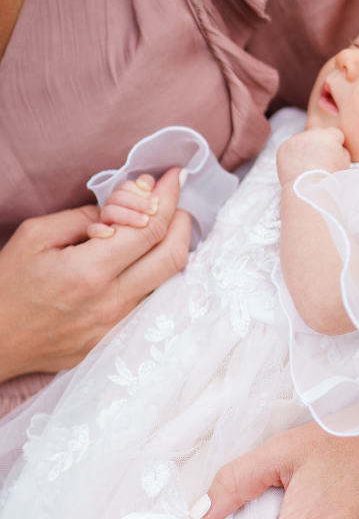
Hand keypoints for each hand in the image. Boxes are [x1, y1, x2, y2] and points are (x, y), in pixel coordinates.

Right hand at [0, 167, 190, 381]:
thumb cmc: (9, 284)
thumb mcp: (36, 236)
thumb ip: (83, 218)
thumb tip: (126, 206)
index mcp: (89, 272)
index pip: (149, 229)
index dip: (167, 199)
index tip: (173, 178)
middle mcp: (111, 303)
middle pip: (172, 257)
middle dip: (182, 221)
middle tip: (174, 203)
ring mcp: (116, 327)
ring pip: (165, 281)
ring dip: (168, 248)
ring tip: (156, 227)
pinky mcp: (115, 341)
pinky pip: (148, 302)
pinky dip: (152, 275)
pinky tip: (140, 260)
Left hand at [277, 127, 349, 187]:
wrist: (309, 189)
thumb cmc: (329, 178)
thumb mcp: (345, 163)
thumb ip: (342, 150)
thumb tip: (338, 147)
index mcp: (329, 135)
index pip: (335, 134)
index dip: (334, 145)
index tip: (332, 156)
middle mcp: (312, 133)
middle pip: (317, 134)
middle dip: (318, 143)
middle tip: (318, 160)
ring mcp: (296, 139)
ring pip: (301, 139)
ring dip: (304, 148)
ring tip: (306, 165)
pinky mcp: (284, 147)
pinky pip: (289, 148)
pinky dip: (291, 156)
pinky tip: (296, 168)